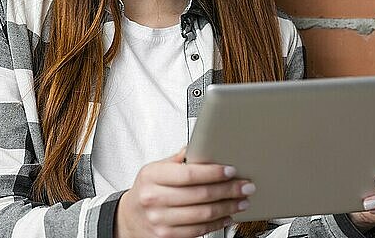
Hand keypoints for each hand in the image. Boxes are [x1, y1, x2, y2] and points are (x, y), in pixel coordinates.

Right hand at [115, 147, 253, 237]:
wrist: (129, 218)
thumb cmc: (147, 189)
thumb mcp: (155, 168)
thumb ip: (178, 159)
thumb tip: (200, 145)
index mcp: (152, 176)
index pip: (188, 174)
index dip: (213, 173)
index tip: (231, 170)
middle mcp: (155, 199)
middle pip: (200, 195)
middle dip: (228, 190)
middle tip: (245, 185)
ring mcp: (161, 221)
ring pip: (203, 214)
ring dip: (228, 207)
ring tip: (242, 200)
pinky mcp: (168, 237)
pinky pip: (199, 230)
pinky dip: (218, 223)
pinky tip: (228, 215)